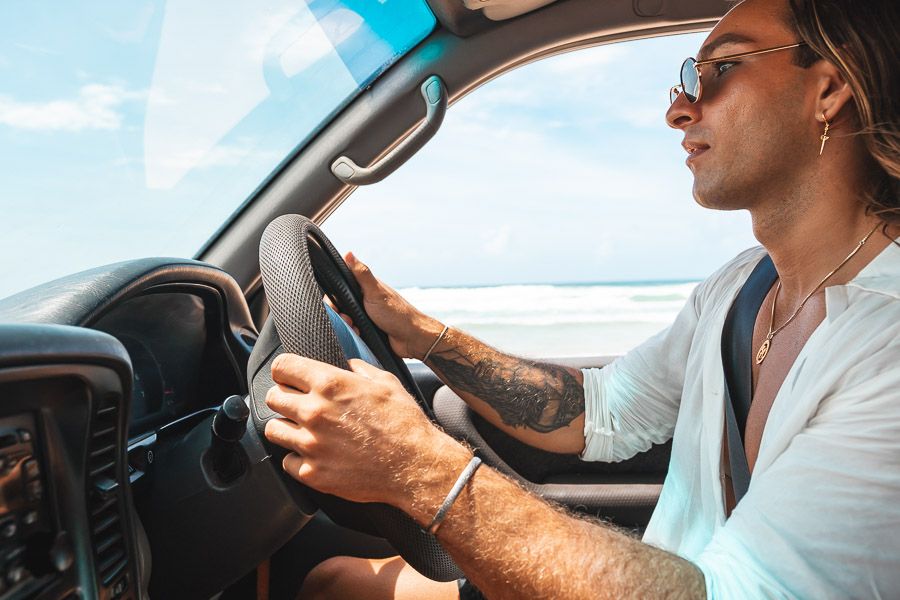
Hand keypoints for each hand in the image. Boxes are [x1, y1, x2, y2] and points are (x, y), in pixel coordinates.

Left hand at [263, 353, 451, 504]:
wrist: (414, 465)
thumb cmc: (403, 424)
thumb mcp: (385, 382)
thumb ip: (358, 369)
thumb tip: (346, 365)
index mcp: (330, 384)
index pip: (282, 367)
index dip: (285, 371)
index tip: (289, 377)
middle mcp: (314, 412)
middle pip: (272, 397)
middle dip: (285, 398)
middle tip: (300, 405)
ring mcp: (310, 445)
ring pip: (273, 430)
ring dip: (287, 428)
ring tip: (305, 431)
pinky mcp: (312, 473)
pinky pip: (287, 461)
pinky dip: (298, 459)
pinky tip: (315, 455)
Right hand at [337, 252, 443, 359]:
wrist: (411, 339)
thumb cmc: (397, 314)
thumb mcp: (376, 292)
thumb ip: (361, 274)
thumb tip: (349, 253)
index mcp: (364, 288)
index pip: (338, 289)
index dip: (333, 299)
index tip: (335, 307)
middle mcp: (363, 301)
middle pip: (338, 307)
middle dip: (340, 316)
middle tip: (349, 321)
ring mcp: (364, 316)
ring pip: (343, 321)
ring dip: (346, 327)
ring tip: (356, 330)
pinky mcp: (366, 330)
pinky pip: (351, 333)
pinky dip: (352, 335)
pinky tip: (359, 335)